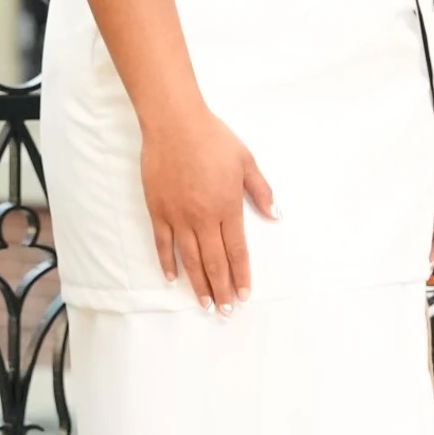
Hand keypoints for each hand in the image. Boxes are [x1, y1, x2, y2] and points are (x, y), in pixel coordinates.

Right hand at [141, 106, 277, 313]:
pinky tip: (172, 279)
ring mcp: (178, 216)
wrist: (175, 123)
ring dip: (198, 284)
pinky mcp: (158, 210)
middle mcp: (203, 218)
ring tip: (205, 304)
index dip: (241, 275)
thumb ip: (261, 191)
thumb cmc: (213, 138)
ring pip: (189, 259)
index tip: (244, 295)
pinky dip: (167, 263)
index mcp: (227, 207)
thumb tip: (275, 215)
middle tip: (226, 311)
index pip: (236, 250)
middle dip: (222, 289)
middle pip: (214, 262)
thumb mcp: (246, 161)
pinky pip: (163, 243)